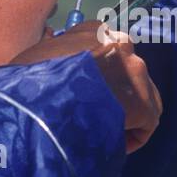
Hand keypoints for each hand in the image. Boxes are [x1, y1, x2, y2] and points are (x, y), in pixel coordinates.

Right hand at [10, 20, 162, 153]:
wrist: (43, 98)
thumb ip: (51, 57)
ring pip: (141, 95)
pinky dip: (132, 135)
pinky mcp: (143, 102)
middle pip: (127, 72)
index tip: (85, 95)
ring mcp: (135, 71)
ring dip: (126, 113)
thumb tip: (47, 68)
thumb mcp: (36, 56)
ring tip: (105, 131)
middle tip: (97, 114)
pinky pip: (146, 122)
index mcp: (94, 30)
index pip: (106, 50)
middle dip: (116, 93)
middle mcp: (120, 44)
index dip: (98, 76)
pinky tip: (113, 145)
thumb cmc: (30, 79)